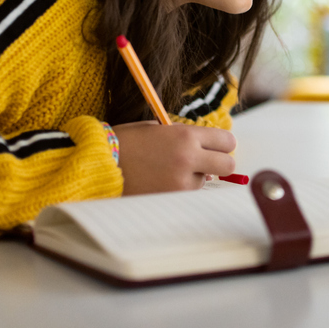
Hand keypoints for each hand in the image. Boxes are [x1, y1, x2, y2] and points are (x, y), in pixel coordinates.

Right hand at [113, 121, 236, 193]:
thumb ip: (185, 137)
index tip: (216, 147)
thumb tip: (208, 149)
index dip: (223, 144)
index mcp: (186, 135)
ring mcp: (180, 181)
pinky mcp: (170, 198)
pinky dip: (180, 189)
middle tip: (206, 162)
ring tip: (169, 170)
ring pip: (205, 181)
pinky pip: (187, 193)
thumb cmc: (128, 141)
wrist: (99, 162)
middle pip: (228, 165)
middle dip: (220, 163)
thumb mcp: (159, 129)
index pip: (227, 141)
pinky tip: (161, 181)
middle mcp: (188, 158)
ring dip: (195, 177)